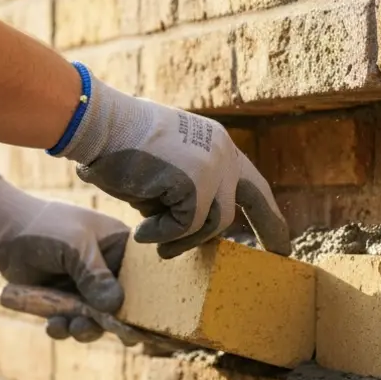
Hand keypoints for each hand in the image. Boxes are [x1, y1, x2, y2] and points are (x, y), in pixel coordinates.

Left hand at [0, 173, 129, 341]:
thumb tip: (115, 306)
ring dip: (84, 329)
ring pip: (94, 319)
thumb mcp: (75, 246)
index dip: (141, 303)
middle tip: (96, 329)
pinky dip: (63, 328)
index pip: (141, 279)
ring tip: (70, 327)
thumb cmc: (47, 227)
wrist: (5, 231)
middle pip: (119, 306)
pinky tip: (53, 325)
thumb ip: (95, 276)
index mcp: (120, 248)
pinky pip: (69, 322)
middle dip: (108, 323)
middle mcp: (107, 270)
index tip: (138, 326)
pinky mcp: (63, 301)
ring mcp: (85, 288)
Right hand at [49, 62, 290, 258]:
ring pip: (212, 222)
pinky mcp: (197, 181)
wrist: (99, 126)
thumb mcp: (163, 169)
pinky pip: (185, 225)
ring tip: (157, 245)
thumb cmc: (117, 148)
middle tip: (281, 253)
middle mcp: (221, 152)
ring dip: (181, 239)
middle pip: (245, 204)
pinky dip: (161, 234)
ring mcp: (212, 165)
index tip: (280, 239)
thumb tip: (191, 229)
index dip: (265, 213)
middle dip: (268, 228)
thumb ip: (184, 191)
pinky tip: (141, 233)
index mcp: (215, 144)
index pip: (250, 183)